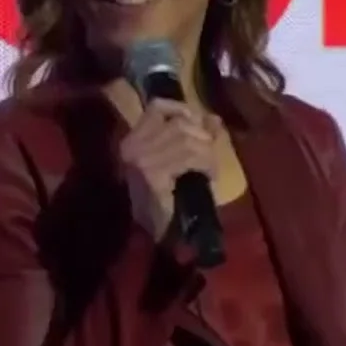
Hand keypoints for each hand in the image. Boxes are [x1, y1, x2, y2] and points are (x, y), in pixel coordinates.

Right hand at [118, 99, 221, 240]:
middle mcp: (133, 146)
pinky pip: (189, 156)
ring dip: (207, 153)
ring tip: (210, 169)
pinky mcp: (153, 175)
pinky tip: (209, 174)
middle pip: (178, 123)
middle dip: (203, 136)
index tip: (203, 123)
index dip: (185, 110)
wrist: (151, 238)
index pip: (157, 107)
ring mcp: (141, 160)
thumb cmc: (162, 204)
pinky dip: (206, 162)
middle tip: (210, 157)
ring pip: (187, 139)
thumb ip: (189, 139)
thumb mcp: (174, 163)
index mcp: (132, 141)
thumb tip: (213, 118)